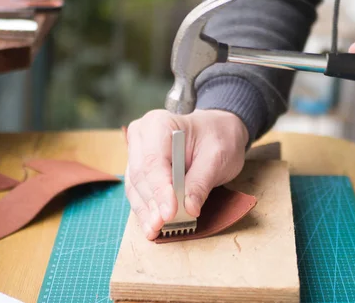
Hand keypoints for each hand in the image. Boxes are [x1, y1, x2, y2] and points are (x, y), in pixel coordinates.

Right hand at [124, 109, 248, 239]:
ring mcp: (137, 153)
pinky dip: (146, 210)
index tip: (168, 212)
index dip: (159, 189)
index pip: (153, 161)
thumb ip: (201, 181)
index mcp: (158, 124)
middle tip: (162, 225)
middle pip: (141, 175)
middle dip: (152, 204)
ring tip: (155, 230)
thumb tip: (189, 208)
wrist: (217, 130)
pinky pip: (139, 192)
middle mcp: (141, 137)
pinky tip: (152, 226)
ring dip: (146, 211)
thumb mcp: (217, 156)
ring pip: (136, 187)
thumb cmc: (218, 137)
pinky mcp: (140, 169)